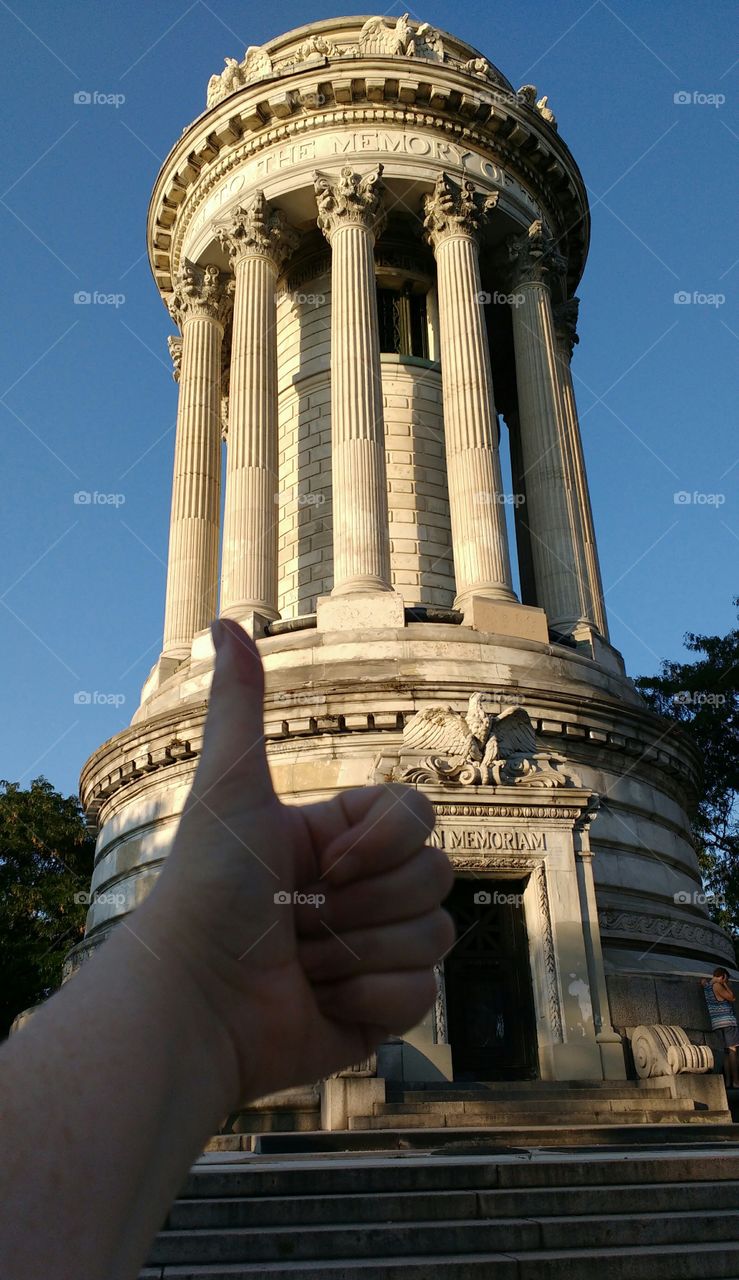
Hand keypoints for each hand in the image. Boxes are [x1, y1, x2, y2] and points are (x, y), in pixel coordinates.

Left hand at [144, 619, 454, 1106]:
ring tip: (301, 961)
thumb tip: (224, 622)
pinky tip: (319, 1002)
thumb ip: (239, 707)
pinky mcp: (379, 1009)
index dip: (383, 843)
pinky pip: (423, 994)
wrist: (197, 1004)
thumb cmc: (207, 891)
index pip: (418, 816)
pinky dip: (368, 998)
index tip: (325, 864)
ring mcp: (374, 950)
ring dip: (360, 951)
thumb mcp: (230, 791)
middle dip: (364, 903)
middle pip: (436, 875)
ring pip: (436, 935)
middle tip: (300, 918)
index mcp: (338, 838)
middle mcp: (361, 890)